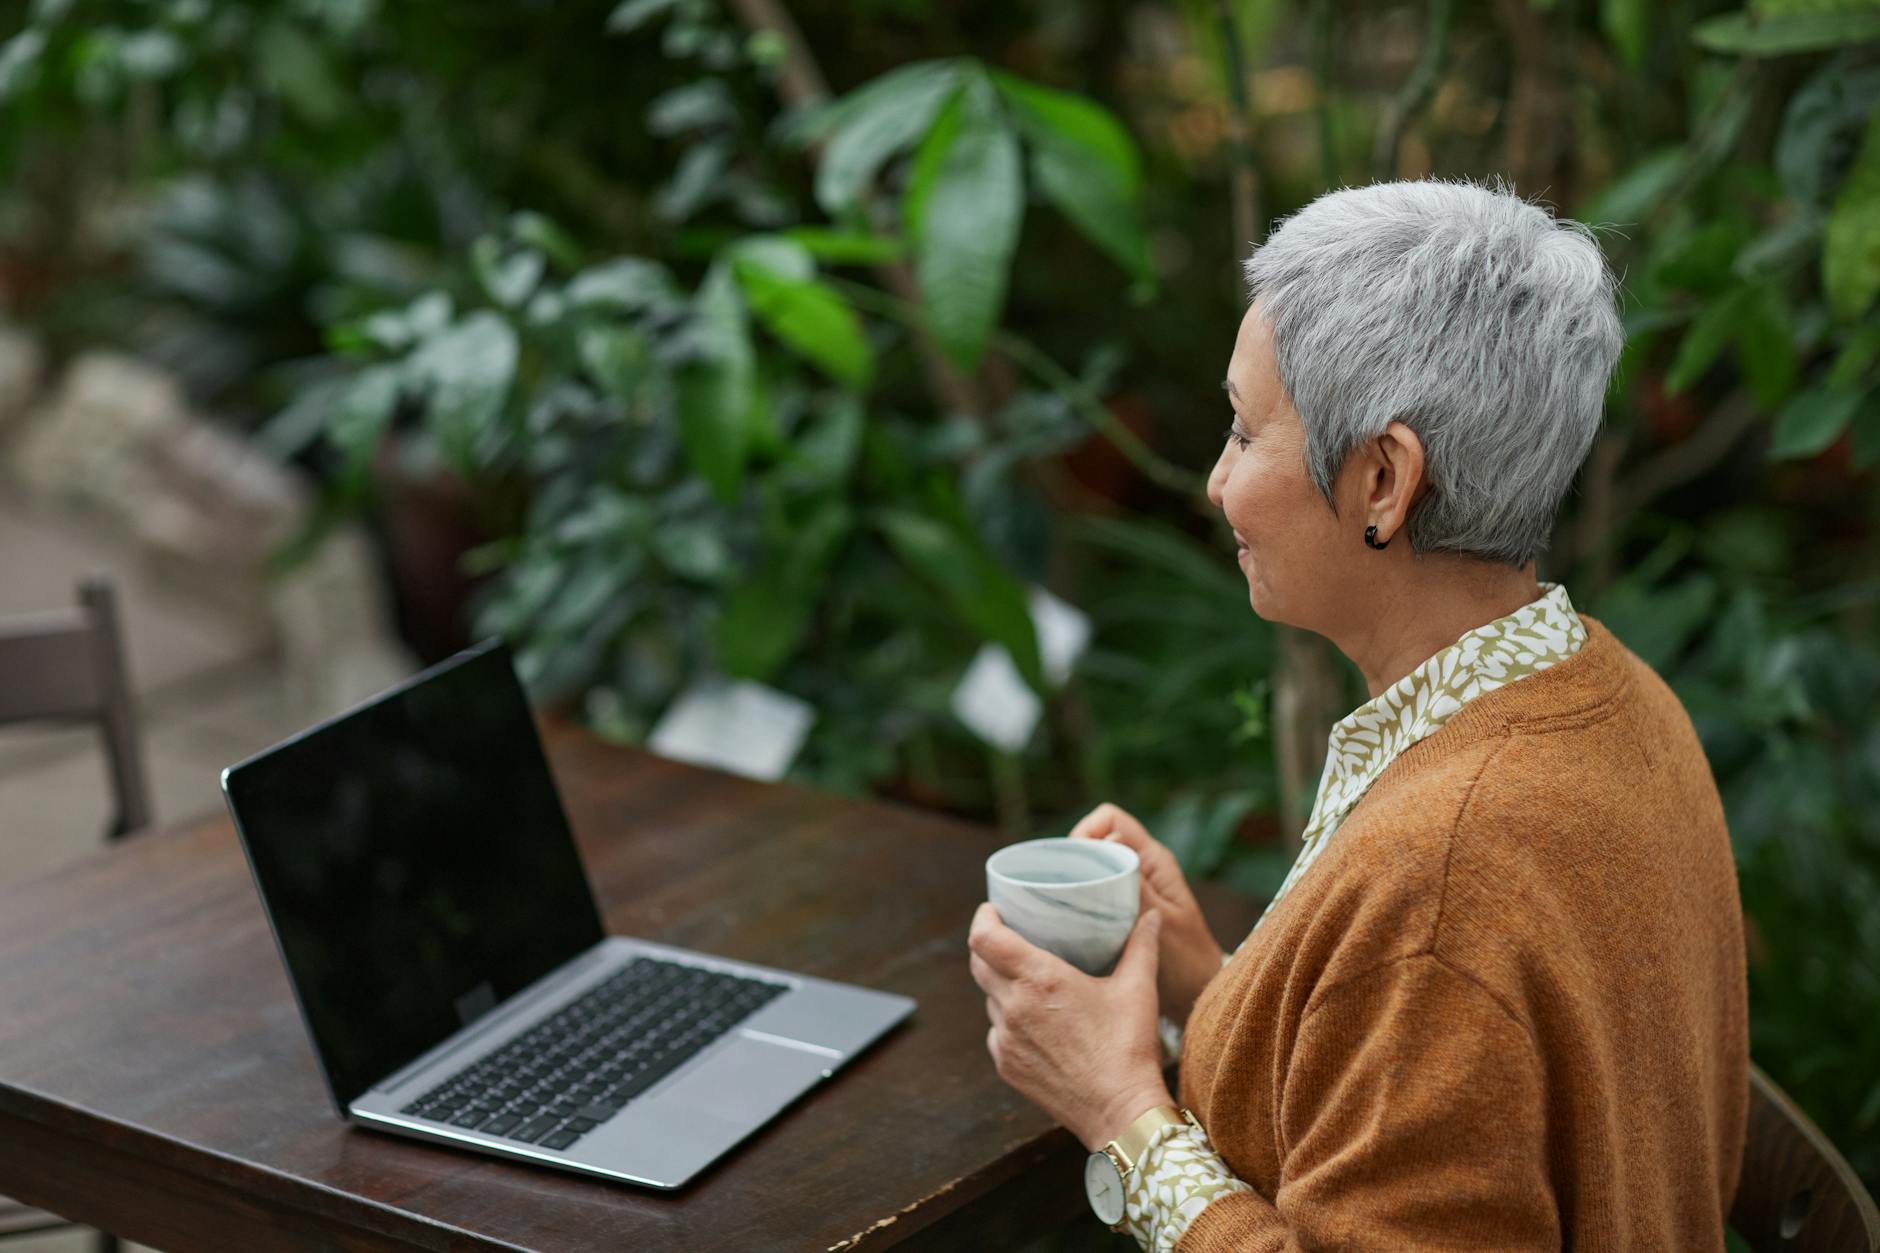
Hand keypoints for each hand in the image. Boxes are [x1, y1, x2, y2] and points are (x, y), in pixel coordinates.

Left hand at [969, 901, 1173, 1152]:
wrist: (1120, 1113)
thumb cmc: (1129, 1047)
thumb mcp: (1138, 989)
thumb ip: (1141, 946)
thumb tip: (1150, 915)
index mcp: (1039, 979)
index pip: (984, 938)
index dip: (983, 919)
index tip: (993, 910)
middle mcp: (1014, 1006)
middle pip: (979, 964)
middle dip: (989, 947)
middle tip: (1011, 939)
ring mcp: (1006, 1039)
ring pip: (990, 999)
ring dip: (1002, 987)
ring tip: (1029, 983)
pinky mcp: (1006, 1065)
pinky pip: (997, 1032)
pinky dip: (1009, 1022)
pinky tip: (1036, 1024)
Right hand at [1069, 803, 1224, 1023]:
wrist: (1198, 994)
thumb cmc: (1185, 962)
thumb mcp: (1158, 923)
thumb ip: (1135, 884)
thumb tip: (1108, 840)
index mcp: (1154, 859)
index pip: (1109, 819)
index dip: (1085, 832)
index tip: (1070, 864)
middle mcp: (1143, 866)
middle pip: (1095, 839)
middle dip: (1073, 858)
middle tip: (1058, 891)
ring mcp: (1134, 886)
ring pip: (1093, 866)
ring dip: (1075, 880)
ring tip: (1060, 907)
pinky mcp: (1124, 907)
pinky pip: (1096, 890)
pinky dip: (1080, 899)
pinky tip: (1069, 922)